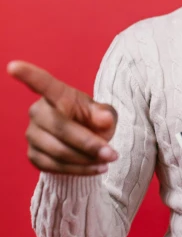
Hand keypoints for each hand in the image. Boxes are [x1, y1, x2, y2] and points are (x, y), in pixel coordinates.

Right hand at [7, 60, 118, 175]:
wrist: (85, 142)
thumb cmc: (93, 121)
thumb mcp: (105, 115)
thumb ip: (105, 115)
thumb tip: (105, 119)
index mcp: (57, 95)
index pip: (43, 84)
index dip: (29, 75)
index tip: (14, 66)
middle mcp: (38, 112)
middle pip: (62, 129)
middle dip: (89, 145)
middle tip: (112, 154)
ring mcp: (32, 135)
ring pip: (60, 153)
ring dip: (87, 160)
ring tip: (108, 161)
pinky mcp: (33, 156)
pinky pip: (56, 167)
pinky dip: (80, 170)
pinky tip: (96, 168)